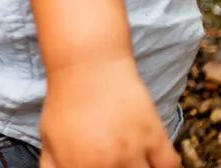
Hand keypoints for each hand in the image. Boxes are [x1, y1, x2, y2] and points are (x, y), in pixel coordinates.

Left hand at [40, 57, 179, 167]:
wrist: (87, 63)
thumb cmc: (66, 101)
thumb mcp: (49, 136)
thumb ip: (53, 167)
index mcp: (75, 165)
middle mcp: (104, 162)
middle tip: (118, 163)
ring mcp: (131, 149)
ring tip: (134, 162)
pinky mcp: (153, 134)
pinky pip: (170, 167)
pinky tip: (154, 163)